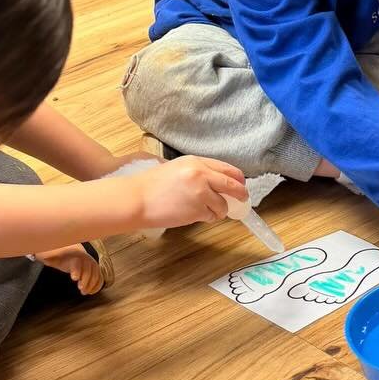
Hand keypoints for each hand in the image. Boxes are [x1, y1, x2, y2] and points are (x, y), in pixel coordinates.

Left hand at [38, 243, 104, 296]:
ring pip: (96, 275)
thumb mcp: (55, 257)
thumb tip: (44, 259)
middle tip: (81, 289)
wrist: (74, 253)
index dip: (76, 270)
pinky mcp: (96, 271)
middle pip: (88, 270)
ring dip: (91, 285)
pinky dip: (97, 286)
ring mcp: (93, 265)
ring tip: (84, 292)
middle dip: (86, 280)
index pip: (77, 263)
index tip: (74, 278)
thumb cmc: (63, 258)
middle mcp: (86, 259)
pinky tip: (91, 292)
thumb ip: (50, 258)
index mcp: (75, 256)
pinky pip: (100, 278)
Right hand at [130, 157, 247, 230]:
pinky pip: (212, 216)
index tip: (241, 185)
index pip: (227, 169)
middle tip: (242, 200)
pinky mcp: (198, 210)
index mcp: (196, 162)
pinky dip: (207, 218)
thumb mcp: (176, 168)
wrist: (136, 199)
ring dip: (218, 210)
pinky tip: (193, 215)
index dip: (237, 178)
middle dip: (241, 194)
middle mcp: (202, 174)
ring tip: (203, 210)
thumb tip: (218, 182)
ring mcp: (201, 193)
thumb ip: (198, 172)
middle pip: (233, 185)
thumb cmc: (151, 186)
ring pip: (223, 205)